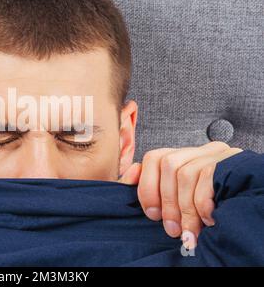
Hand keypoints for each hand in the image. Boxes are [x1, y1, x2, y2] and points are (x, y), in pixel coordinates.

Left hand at [119, 141, 242, 247]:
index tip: (152, 213)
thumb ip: (156, 187)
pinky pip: (205, 179)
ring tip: (189, 231)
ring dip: (184, 209)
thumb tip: (131, 176)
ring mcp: (217, 153)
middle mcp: (201, 150)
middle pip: (167, 163)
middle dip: (166, 201)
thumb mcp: (182, 199)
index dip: (147, 186)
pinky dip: (201, 206)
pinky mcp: (230, 162)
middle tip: (171, 229)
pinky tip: (208, 220)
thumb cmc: (215, 207)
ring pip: (184, 173)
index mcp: (187, 156)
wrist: (255, 205)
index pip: (155, 157)